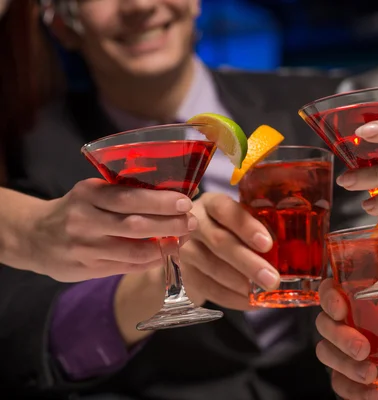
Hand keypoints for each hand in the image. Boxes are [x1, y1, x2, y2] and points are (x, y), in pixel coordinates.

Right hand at [28, 178, 197, 281]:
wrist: (33, 236)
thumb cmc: (76, 210)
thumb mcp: (92, 193)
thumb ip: (123, 195)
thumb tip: (173, 197)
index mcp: (88, 194)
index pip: (130, 198)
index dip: (160, 202)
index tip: (185, 202)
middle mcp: (85, 220)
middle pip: (135, 224)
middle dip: (169, 224)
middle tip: (191, 222)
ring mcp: (85, 247)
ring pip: (134, 250)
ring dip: (164, 246)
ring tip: (183, 239)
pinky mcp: (87, 269)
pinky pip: (127, 266)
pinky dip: (150, 260)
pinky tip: (164, 254)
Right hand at [178, 192, 279, 309]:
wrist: (200, 249)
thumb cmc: (232, 230)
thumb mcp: (244, 221)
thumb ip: (264, 226)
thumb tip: (302, 248)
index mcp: (213, 204)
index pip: (226, 209)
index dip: (246, 227)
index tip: (267, 244)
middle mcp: (194, 222)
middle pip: (219, 242)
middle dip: (249, 263)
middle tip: (272, 279)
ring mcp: (184, 248)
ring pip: (212, 267)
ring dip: (240, 283)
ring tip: (263, 292)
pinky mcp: (183, 273)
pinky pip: (207, 287)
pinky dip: (231, 298)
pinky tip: (250, 302)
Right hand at [315, 279, 377, 399]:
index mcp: (364, 309)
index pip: (333, 293)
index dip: (328, 295)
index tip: (341, 305)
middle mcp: (348, 329)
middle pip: (324, 322)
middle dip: (339, 334)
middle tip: (362, 348)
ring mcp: (343, 356)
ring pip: (325, 351)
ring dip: (345, 363)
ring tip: (370, 373)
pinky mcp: (344, 382)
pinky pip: (336, 382)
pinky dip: (352, 388)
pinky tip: (371, 393)